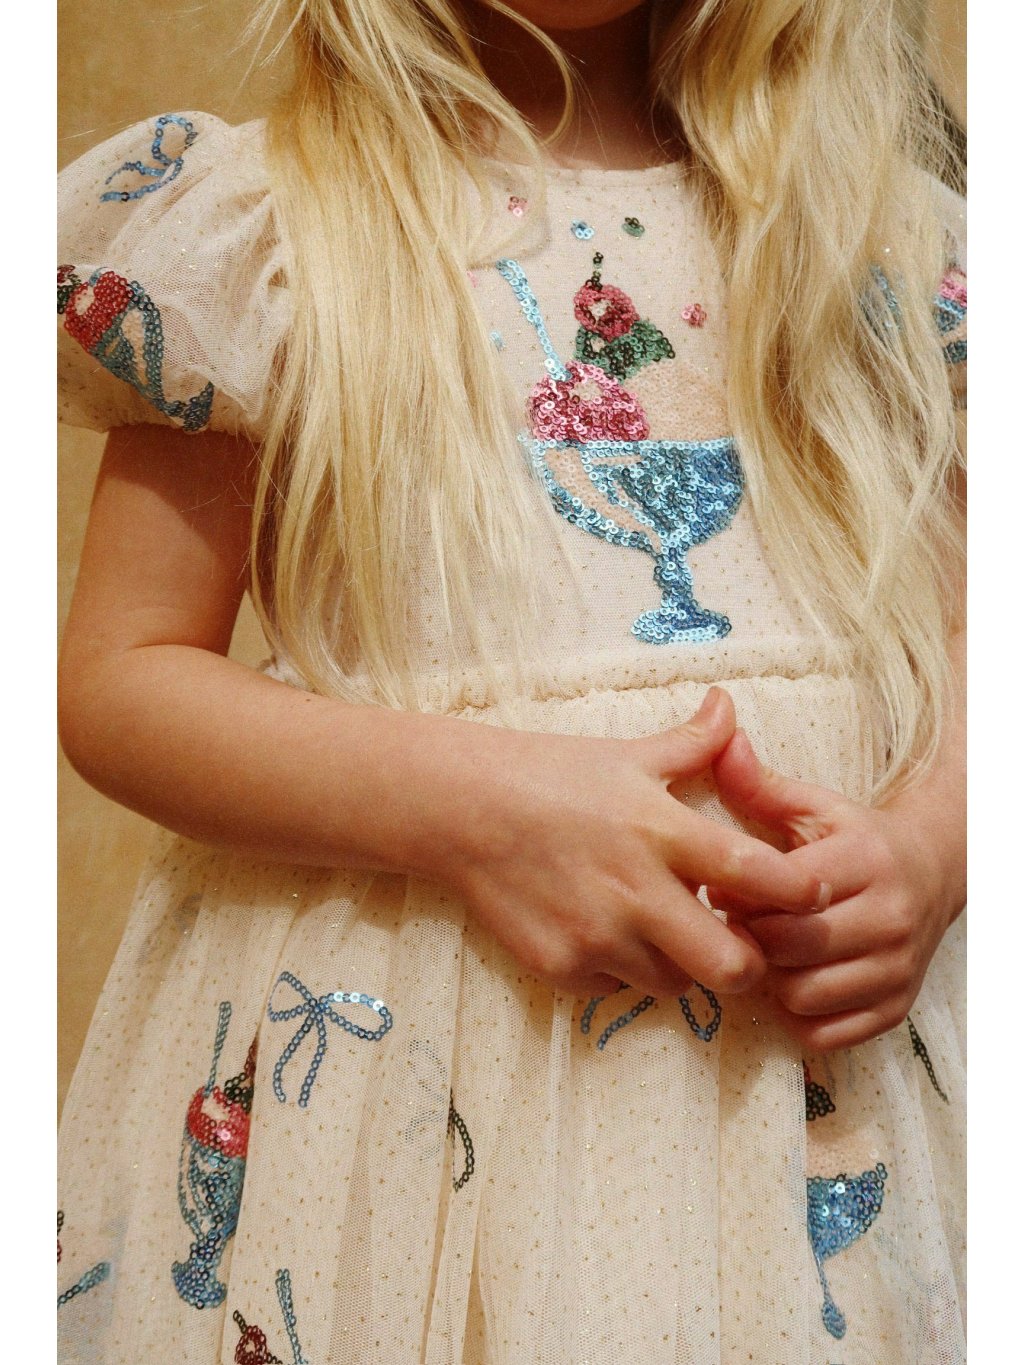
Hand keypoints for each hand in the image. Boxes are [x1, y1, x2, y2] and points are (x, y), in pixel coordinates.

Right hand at [445, 688, 828, 1001]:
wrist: (460, 808)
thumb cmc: (548, 772)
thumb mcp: (626, 753)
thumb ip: (692, 743)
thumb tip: (730, 704)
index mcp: (661, 831)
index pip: (756, 875)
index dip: (798, 893)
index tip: (808, 894)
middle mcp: (635, 891)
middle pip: (731, 966)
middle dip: (748, 963)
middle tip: (736, 941)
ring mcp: (596, 936)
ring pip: (674, 985)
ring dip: (679, 966)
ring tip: (658, 928)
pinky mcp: (560, 967)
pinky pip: (615, 988)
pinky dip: (619, 970)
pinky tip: (600, 930)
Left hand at [706, 730, 963, 1050]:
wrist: (931, 875)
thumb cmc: (856, 839)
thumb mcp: (815, 806)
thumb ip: (762, 785)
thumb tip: (723, 744)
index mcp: (867, 861)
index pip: (789, 892)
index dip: (741, 896)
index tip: (718, 889)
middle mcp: (890, 918)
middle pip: (791, 948)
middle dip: (749, 939)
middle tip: (732, 925)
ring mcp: (896, 970)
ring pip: (802, 996)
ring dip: (768, 980)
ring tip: (760, 951)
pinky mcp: (894, 1010)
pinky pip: (823, 1034)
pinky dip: (795, 1015)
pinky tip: (789, 980)